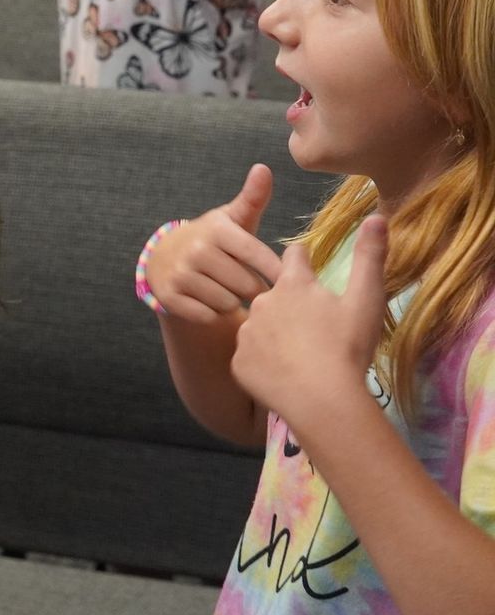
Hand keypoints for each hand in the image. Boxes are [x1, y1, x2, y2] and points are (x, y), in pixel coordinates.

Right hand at [144, 164, 283, 323]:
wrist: (165, 257)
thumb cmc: (214, 240)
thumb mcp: (233, 219)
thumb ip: (253, 198)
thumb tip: (263, 168)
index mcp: (217, 230)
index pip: (259, 256)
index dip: (276, 272)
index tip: (285, 280)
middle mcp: (196, 250)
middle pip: (248, 286)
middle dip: (254, 290)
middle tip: (251, 287)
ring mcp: (180, 273)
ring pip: (229, 304)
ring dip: (234, 303)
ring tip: (229, 292)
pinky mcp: (169, 296)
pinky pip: (209, 316)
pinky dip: (214, 314)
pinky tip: (210, 302)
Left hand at [231, 214, 388, 425]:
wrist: (321, 399)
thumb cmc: (347, 347)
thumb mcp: (366, 300)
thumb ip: (370, 257)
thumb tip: (376, 216)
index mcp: (292, 284)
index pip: (294, 258)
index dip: (303, 262)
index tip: (308, 268)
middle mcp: (262, 301)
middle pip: (273, 294)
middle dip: (289, 305)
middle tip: (312, 328)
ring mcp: (247, 332)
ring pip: (259, 326)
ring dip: (274, 335)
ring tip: (298, 356)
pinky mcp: (238, 363)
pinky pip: (250, 358)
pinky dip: (264, 364)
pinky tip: (284, 376)